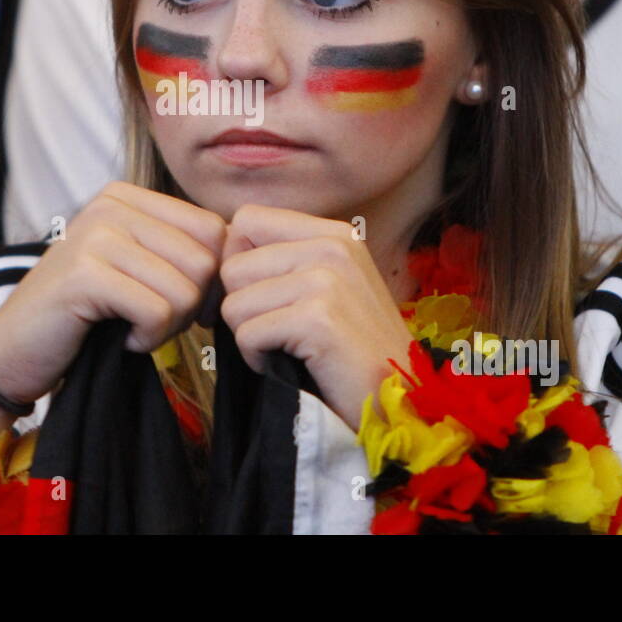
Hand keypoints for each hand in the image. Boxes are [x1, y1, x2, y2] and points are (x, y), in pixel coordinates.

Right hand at [0, 181, 226, 405]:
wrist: (13, 354)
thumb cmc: (84, 316)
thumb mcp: (135, 268)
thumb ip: (180, 252)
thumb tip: (242, 259)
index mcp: (127, 196)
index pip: (213, 230)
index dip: (211, 279)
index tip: (181, 306)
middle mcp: (111, 205)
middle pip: (205, 260)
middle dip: (191, 305)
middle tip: (153, 322)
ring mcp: (95, 235)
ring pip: (185, 288)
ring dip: (169, 325)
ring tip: (134, 328)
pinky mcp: (84, 274)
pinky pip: (157, 310)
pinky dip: (148, 338)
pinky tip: (123, 338)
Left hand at [218, 204, 415, 431]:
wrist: (399, 402)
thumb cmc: (350, 350)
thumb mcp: (326, 286)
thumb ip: (282, 259)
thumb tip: (221, 246)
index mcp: (333, 233)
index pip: (246, 220)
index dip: (238, 262)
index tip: (260, 298)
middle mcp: (332, 246)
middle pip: (232, 264)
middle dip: (242, 307)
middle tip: (278, 334)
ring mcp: (327, 280)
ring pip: (234, 302)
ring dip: (251, 336)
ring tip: (289, 350)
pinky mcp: (318, 319)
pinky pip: (247, 334)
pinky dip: (257, 360)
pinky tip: (289, 365)